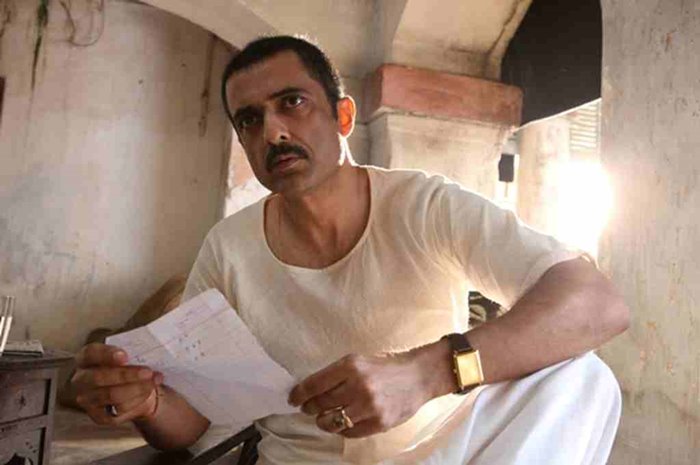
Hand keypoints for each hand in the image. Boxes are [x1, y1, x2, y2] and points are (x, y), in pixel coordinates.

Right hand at [72, 343, 163, 425]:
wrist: (135, 388)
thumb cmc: (129, 366)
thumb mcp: (129, 355)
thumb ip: (132, 353)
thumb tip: (146, 354)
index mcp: (86, 359)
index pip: (90, 353)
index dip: (107, 354)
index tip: (125, 356)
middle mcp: (81, 379)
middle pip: (99, 377)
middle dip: (126, 375)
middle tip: (147, 372)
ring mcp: (87, 400)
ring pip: (111, 395)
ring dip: (137, 388)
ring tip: (154, 381)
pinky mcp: (98, 416)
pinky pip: (118, 410)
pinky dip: (137, 401)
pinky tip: (148, 392)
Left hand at [287, 342, 453, 437]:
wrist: (418, 376)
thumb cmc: (386, 366)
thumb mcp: (359, 360)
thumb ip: (336, 373)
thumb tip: (310, 390)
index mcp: (351, 365)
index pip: (314, 384)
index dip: (299, 394)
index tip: (293, 398)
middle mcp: (358, 386)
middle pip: (320, 404)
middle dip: (310, 407)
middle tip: (308, 408)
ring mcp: (368, 407)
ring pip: (331, 422)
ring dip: (323, 421)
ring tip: (324, 417)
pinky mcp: (379, 423)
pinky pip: (349, 433)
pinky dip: (342, 429)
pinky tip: (343, 422)